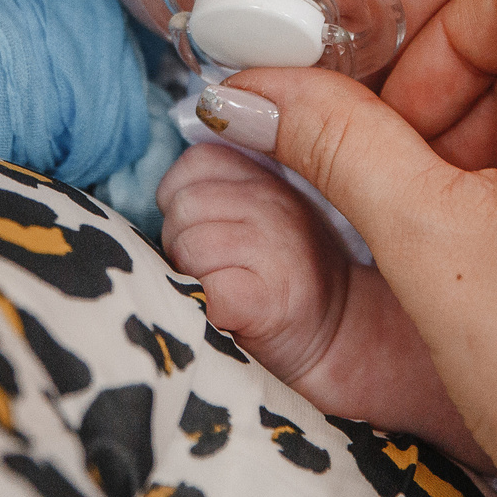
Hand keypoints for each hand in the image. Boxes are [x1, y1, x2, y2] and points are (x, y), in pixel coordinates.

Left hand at [157, 144, 353, 384]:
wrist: (336, 333)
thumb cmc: (279, 276)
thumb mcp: (258, 216)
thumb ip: (218, 195)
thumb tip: (160, 207)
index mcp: (266, 178)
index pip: (196, 162)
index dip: (180, 197)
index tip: (199, 229)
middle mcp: (275, 204)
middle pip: (183, 207)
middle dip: (177, 242)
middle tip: (206, 269)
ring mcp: (276, 249)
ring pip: (188, 246)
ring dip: (188, 276)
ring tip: (216, 290)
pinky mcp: (269, 299)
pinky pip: (206, 290)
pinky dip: (203, 307)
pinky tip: (224, 313)